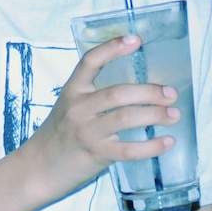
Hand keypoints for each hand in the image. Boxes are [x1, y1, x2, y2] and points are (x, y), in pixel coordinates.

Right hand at [21, 36, 179, 197]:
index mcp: (72, 91)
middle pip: (118, 93)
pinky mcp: (95, 155)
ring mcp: (85, 132)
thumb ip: (95, 98)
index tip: (137, 40)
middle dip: (149, 91)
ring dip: (155, 115)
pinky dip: (151, 146)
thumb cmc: (59, 136)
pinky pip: (128, 149)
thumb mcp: (70, 108)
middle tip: (172, 93)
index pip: (91, 61)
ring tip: (174, 115)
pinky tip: (167, 142)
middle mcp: (78, 108)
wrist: (36, 170)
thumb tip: (140, 92)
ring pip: (126, 117)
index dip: (113, 48)